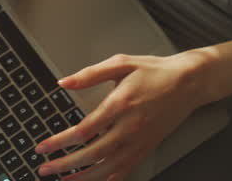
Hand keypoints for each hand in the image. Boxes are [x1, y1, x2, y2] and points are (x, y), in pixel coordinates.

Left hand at [33, 49, 216, 180]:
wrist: (188, 83)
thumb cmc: (155, 71)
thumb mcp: (121, 63)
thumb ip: (90, 74)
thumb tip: (64, 82)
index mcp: (120, 104)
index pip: (83, 130)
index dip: (60, 142)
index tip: (43, 147)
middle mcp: (129, 127)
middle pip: (91, 154)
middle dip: (65, 164)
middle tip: (45, 169)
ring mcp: (139, 141)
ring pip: (107, 167)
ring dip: (83, 177)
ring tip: (63, 180)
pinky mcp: (147, 148)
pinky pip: (125, 170)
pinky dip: (109, 179)